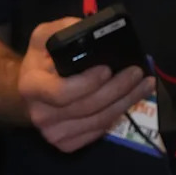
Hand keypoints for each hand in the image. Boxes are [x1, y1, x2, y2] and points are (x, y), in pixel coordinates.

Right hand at [18, 17, 155, 152]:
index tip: (108, 68)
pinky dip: (119, 115)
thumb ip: (63, 30)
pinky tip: (132, 99)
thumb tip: (90, 29)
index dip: (88, 83)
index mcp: (32, 87)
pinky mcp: (68, 145)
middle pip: (88, 107)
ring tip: (145, 84)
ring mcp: (54, 134)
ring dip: (127, 102)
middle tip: (137, 73)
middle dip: (118, 89)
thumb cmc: (42, 63)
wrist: (30, 95)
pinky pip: (100, 131)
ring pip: (99, 121)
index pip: (62, 92)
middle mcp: (41, 115)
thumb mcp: (43, 39)